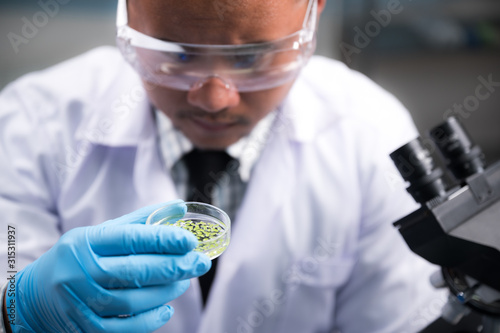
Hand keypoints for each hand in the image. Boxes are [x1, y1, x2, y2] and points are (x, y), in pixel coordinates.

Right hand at [5, 200, 210, 332]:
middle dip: (174, 267)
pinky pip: (124, 328)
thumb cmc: (78, 257)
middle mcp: (80, 271)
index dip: (163, 240)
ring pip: (133, 300)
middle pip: (135, 271)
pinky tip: (167, 308)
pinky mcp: (85, 326)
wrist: (35, 295)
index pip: (129, 239)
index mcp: (85, 242)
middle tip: (199, 263)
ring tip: (184, 281)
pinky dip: (150, 320)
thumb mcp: (100, 234)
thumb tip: (178, 209)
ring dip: (166, 291)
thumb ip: (139, 222)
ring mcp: (81, 302)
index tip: (190, 241)